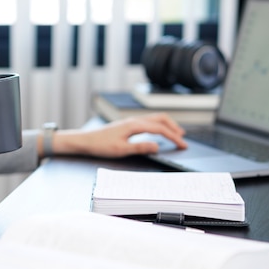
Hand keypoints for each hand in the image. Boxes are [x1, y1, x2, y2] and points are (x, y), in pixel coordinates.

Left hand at [52, 113, 187, 157]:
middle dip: (174, 127)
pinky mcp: (128, 125)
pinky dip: (158, 125)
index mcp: (134, 125)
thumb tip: (157, 146)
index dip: (174, 137)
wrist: (86, 141)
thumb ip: (140, 148)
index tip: (183, 145)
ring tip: (175, 134)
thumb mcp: (121, 150)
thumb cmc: (101, 145)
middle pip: (160, 119)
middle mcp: (134, 120)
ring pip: (154, 118)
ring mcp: (131, 121)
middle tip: (183, 138)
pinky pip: (148, 121)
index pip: (160, 129)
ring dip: (167, 125)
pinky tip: (158, 133)